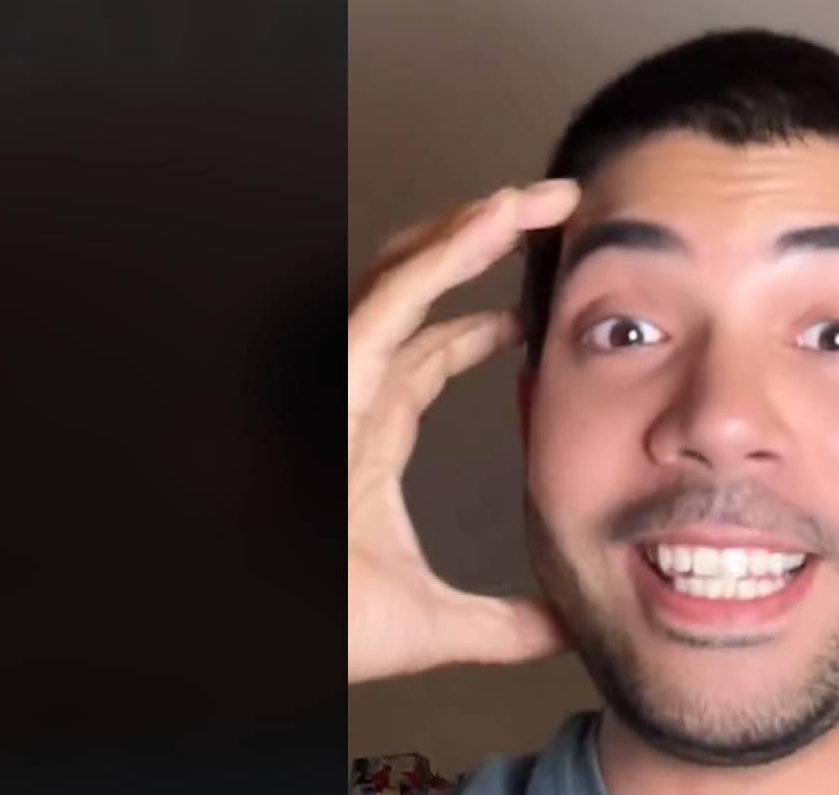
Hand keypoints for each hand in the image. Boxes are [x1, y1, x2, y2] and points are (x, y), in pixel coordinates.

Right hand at [348, 180, 579, 682]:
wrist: (274, 640)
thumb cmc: (328, 627)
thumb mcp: (433, 626)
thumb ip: (503, 626)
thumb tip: (564, 628)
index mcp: (370, 435)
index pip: (429, 353)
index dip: (481, 319)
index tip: (538, 299)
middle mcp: (350, 395)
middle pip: (414, 294)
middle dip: (477, 245)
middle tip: (552, 212)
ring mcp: (337, 384)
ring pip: (398, 279)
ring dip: (463, 232)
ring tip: (528, 199)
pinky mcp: (330, 385)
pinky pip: (383, 303)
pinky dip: (435, 261)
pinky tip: (486, 227)